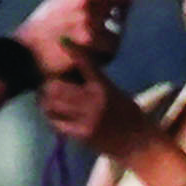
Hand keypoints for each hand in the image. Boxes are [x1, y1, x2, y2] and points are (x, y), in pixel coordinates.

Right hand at [10, 0, 124, 80]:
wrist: (22, 54)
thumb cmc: (40, 27)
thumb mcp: (57, 2)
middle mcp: (88, 12)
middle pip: (119, 14)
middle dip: (116, 18)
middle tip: (108, 25)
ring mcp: (90, 34)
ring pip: (115, 35)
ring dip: (109, 39)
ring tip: (93, 43)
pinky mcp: (90, 54)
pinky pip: (107, 53)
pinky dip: (102, 55)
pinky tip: (90, 54)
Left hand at [36, 58, 152, 160]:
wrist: (140, 143)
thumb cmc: (128, 115)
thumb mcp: (115, 93)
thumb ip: (95, 83)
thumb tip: (71, 73)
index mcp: (104, 87)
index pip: (86, 65)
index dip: (73, 52)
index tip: (61, 41)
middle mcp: (94, 101)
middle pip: (57, 86)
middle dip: (48, 84)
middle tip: (46, 85)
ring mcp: (86, 118)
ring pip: (51, 105)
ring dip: (45, 101)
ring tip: (47, 100)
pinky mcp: (80, 134)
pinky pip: (56, 123)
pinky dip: (52, 117)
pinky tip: (56, 116)